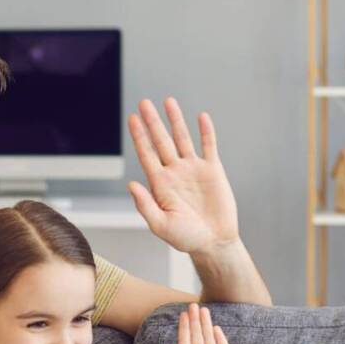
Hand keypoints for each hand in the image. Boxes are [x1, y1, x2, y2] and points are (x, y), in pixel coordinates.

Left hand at [127, 98, 239, 255]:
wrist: (213, 242)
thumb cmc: (184, 237)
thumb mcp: (160, 225)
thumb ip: (145, 205)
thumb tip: (131, 184)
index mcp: (159, 183)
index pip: (146, 154)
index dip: (139, 136)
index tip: (132, 118)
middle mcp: (174, 172)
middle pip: (161, 141)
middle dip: (153, 122)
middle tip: (144, 103)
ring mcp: (193, 169)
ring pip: (182, 139)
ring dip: (175, 120)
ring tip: (168, 101)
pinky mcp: (213, 170)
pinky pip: (209, 146)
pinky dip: (206, 131)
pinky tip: (201, 116)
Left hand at [167, 303, 234, 343]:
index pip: (185, 339)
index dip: (184, 327)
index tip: (183, 314)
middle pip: (197, 335)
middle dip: (195, 320)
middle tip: (193, 305)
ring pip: (209, 338)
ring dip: (206, 325)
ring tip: (204, 310)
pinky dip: (219, 338)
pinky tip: (215, 328)